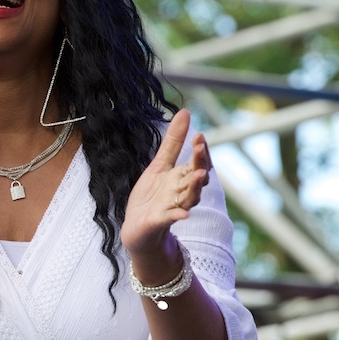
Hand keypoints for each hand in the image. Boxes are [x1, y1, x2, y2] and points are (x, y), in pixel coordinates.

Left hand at [121, 109, 211, 272]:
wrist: (138, 227)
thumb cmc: (152, 196)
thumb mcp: (159, 165)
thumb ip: (173, 142)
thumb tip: (186, 112)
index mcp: (182, 177)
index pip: (197, 162)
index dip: (199, 150)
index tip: (199, 135)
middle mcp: (182, 192)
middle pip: (196, 178)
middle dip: (200, 163)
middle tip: (200, 149)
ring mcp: (173, 207)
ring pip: (189, 198)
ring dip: (194, 187)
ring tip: (198, 175)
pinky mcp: (160, 222)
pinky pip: (171, 218)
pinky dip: (177, 215)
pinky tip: (183, 215)